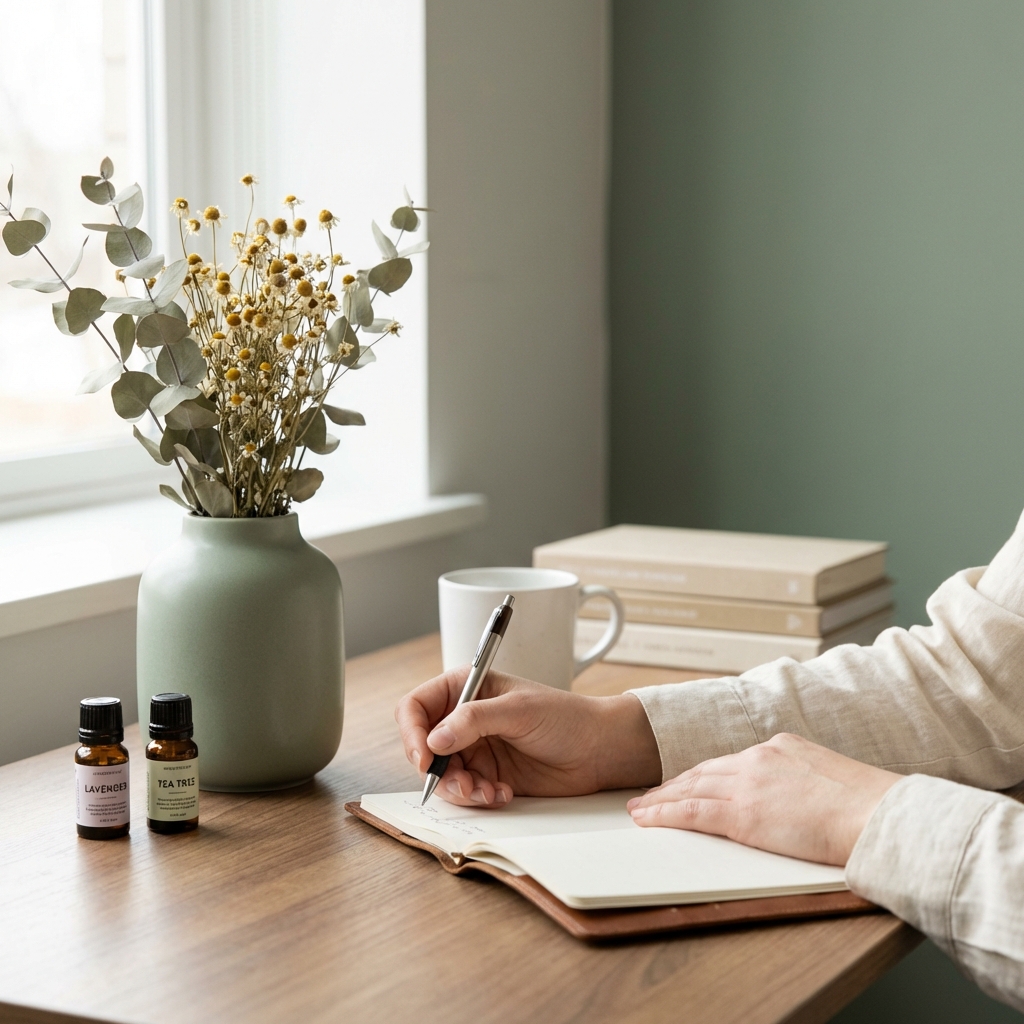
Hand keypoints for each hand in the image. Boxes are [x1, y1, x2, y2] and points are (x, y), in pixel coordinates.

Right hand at [395, 667, 660, 807]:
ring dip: (460, 789)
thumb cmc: (566, 717)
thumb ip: (473, 720)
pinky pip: (465, 793)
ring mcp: (475, 749)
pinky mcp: (488, 775)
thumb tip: (434, 740)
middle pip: (423, 747)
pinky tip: (502, 793)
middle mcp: (464, 719)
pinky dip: (478, 798)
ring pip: (443, 776)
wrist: (600, 750)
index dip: (412, 732)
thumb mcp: (518, 710)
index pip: (417, 706)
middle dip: (437, 771)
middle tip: (462, 784)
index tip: (424, 757)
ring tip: (487, 791)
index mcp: (467, 688)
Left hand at [627, 733, 900, 864]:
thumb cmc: (869, 806)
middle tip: (650, 794)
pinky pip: (692, 813)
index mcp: (780, 747)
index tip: (686, 781)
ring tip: (640, 808)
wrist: (878, 814)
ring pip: (691, 789)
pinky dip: (665, 815)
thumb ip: (804, 780)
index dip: (703, 774)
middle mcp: (758, 758)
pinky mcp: (743, 815)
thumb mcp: (831, 778)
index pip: (730, 762)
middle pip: (704, 771)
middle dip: (674, 783)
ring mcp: (748, 785)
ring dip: (661, 799)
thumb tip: (799, 797)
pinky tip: (648, 820)